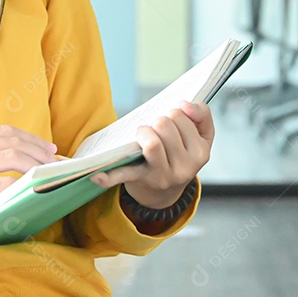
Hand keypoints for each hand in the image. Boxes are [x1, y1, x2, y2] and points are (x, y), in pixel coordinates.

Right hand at [0, 125, 58, 248]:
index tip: (50, 149)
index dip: (32, 139)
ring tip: (47, 175)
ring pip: (12, 157)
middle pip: (13, 142)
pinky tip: (31, 190)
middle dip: (39, 152)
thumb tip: (27, 155)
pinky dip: (23, 185)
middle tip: (55, 163)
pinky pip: (5, 184)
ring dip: (36, 165)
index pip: (7, 132)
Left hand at [88, 100, 213, 208]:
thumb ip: (202, 115)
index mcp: (201, 153)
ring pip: (151, 143)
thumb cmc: (180, 155)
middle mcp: (184, 168)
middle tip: (156, 131)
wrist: (164, 192)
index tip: (173, 122)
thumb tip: (184, 103)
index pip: (180, 116)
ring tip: (143, 136)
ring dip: (143, 132)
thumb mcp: (201, 138)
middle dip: (157, 121)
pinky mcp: (141, 181)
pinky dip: (108, 177)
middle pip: (164, 125)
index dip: (172, 113)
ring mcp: (162, 176)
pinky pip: (124, 176)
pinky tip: (95, 176)